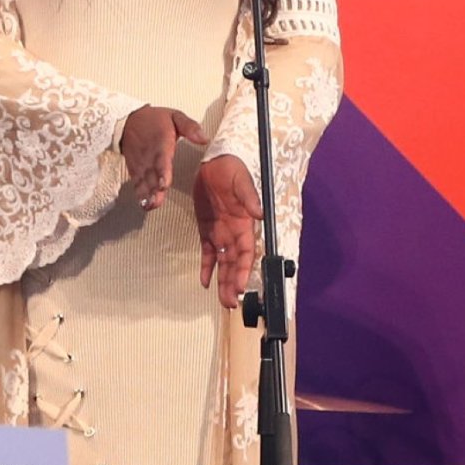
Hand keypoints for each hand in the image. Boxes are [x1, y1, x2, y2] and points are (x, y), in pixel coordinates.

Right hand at [117, 105, 200, 209]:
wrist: (128, 120)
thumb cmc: (155, 120)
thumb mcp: (175, 116)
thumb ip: (190, 127)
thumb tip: (204, 139)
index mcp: (161, 141)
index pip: (162, 158)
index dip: (162, 171)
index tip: (165, 183)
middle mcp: (150, 155)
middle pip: (152, 173)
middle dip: (154, 188)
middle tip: (157, 200)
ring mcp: (142, 163)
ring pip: (144, 180)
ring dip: (147, 193)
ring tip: (150, 205)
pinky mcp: (136, 169)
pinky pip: (137, 182)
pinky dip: (139, 193)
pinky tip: (144, 204)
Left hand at [192, 153, 264, 308]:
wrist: (214, 161)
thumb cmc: (232, 168)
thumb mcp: (241, 180)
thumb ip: (249, 197)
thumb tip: (259, 213)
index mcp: (244, 222)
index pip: (246, 252)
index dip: (243, 270)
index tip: (240, 286)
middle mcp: (234, 231)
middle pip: (234, 263)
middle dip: (233, 282)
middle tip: (230, 303)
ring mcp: (220, 231)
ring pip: (223, 262)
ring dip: (223, 281)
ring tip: (223, 300)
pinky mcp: (207, 229)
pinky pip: (208, 252)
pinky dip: (207, 267)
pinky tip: (206, 283)